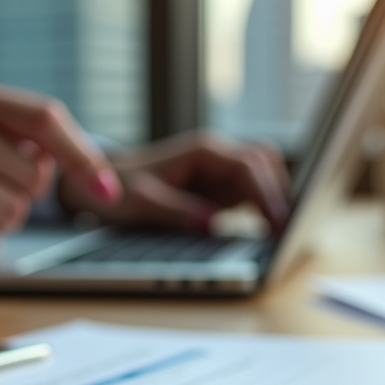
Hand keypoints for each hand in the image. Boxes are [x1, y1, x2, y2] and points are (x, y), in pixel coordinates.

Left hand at [59, 132, 290, 235]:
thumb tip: (211, 223)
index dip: (267, 194)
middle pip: (264, 166)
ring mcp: (220, 170)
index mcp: (202, 151)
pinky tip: (269, 230)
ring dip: (276, 198)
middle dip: (279, 196)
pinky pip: (253, 191)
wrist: (98, 183)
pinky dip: (265, 206)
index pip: (248, 166)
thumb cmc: (117, 190)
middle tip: (287, 232)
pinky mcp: (220, 187)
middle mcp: (217, 155)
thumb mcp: (139, 202)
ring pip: (264, 174)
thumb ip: (175, 211)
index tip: (278, 222)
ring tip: (282, 232)